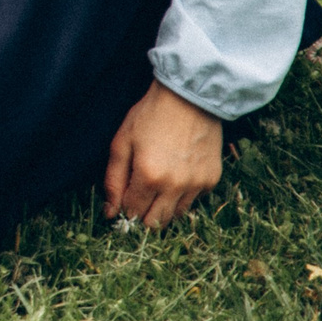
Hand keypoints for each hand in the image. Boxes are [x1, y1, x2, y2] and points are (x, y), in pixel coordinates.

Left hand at [103, 79, 223, 228]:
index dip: (124, 209)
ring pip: (175, 215)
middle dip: (142, 215)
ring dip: (162, 208)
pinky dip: (182, 196)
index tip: (123, 198)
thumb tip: (110, 212)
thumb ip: (113, 181)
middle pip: (155, 223)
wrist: (189, 97)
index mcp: (149, 177)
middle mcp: (175, 186)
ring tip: (156, 184)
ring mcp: (197, 185)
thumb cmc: (149, 116)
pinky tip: (176, 174)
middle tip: (138, 196)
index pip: (133, 213)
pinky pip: (193, 201)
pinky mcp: (211, 180)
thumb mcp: (121, 143)